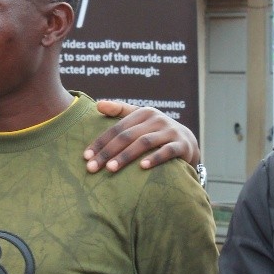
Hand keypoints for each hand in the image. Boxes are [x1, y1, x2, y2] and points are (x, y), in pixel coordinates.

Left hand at [84, 100, 200, 172]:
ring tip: (110, 168)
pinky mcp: (181, 145)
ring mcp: (170, 131)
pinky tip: (142, 167)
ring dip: (125, 156)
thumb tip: (98, 104)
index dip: (100, 142)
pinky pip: (166, 152)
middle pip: (127, 136)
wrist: (187, 142)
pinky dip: (154, 158)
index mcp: (143, 113)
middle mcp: (156, 119)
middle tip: (92, 167)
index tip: (86, 157)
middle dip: (108, 152)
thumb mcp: (140, 119)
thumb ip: (119, 110)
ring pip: (144, 142)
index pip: (117, 128)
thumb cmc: (156, 131)